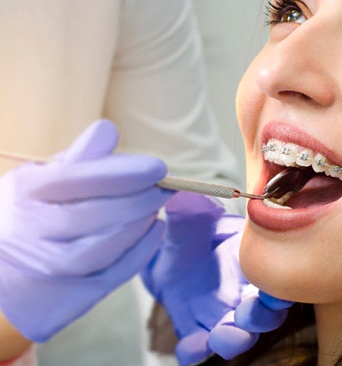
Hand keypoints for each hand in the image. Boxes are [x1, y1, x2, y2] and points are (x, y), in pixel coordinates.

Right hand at [0, 120, 172, 341]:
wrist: (6, 270)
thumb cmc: (30, 214)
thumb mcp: (41, 179)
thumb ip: (77, 158)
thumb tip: (109, 130)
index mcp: (25, 193)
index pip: (78, 179)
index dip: (124, 173)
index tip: (157, 168)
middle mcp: (31, 231)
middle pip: (94, 214)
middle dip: (139, 199)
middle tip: (164, 189)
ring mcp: (46, 267)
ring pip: (103, 248)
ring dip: (139, 225)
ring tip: (155, 207)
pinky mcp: (66, 295)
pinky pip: (111, 274)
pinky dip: (139, 251)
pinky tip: (154, 230)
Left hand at [142, 192, 292, 364]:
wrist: (163, 254)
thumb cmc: (187, 233)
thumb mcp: (186, 219)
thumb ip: (190, 212)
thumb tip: (185, 197)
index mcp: (249, 262)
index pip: (276, 276)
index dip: (282, 285)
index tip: (277, 288)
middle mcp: (242, 292)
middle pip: (265, 314)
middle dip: (261, 318)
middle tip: (248, 313)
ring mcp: (219, 314)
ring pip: (237, 336)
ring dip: (234, 339)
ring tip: (223, 336)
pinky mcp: (195, 329)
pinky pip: (198, 349)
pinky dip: (195, 351)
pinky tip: (189, 347)